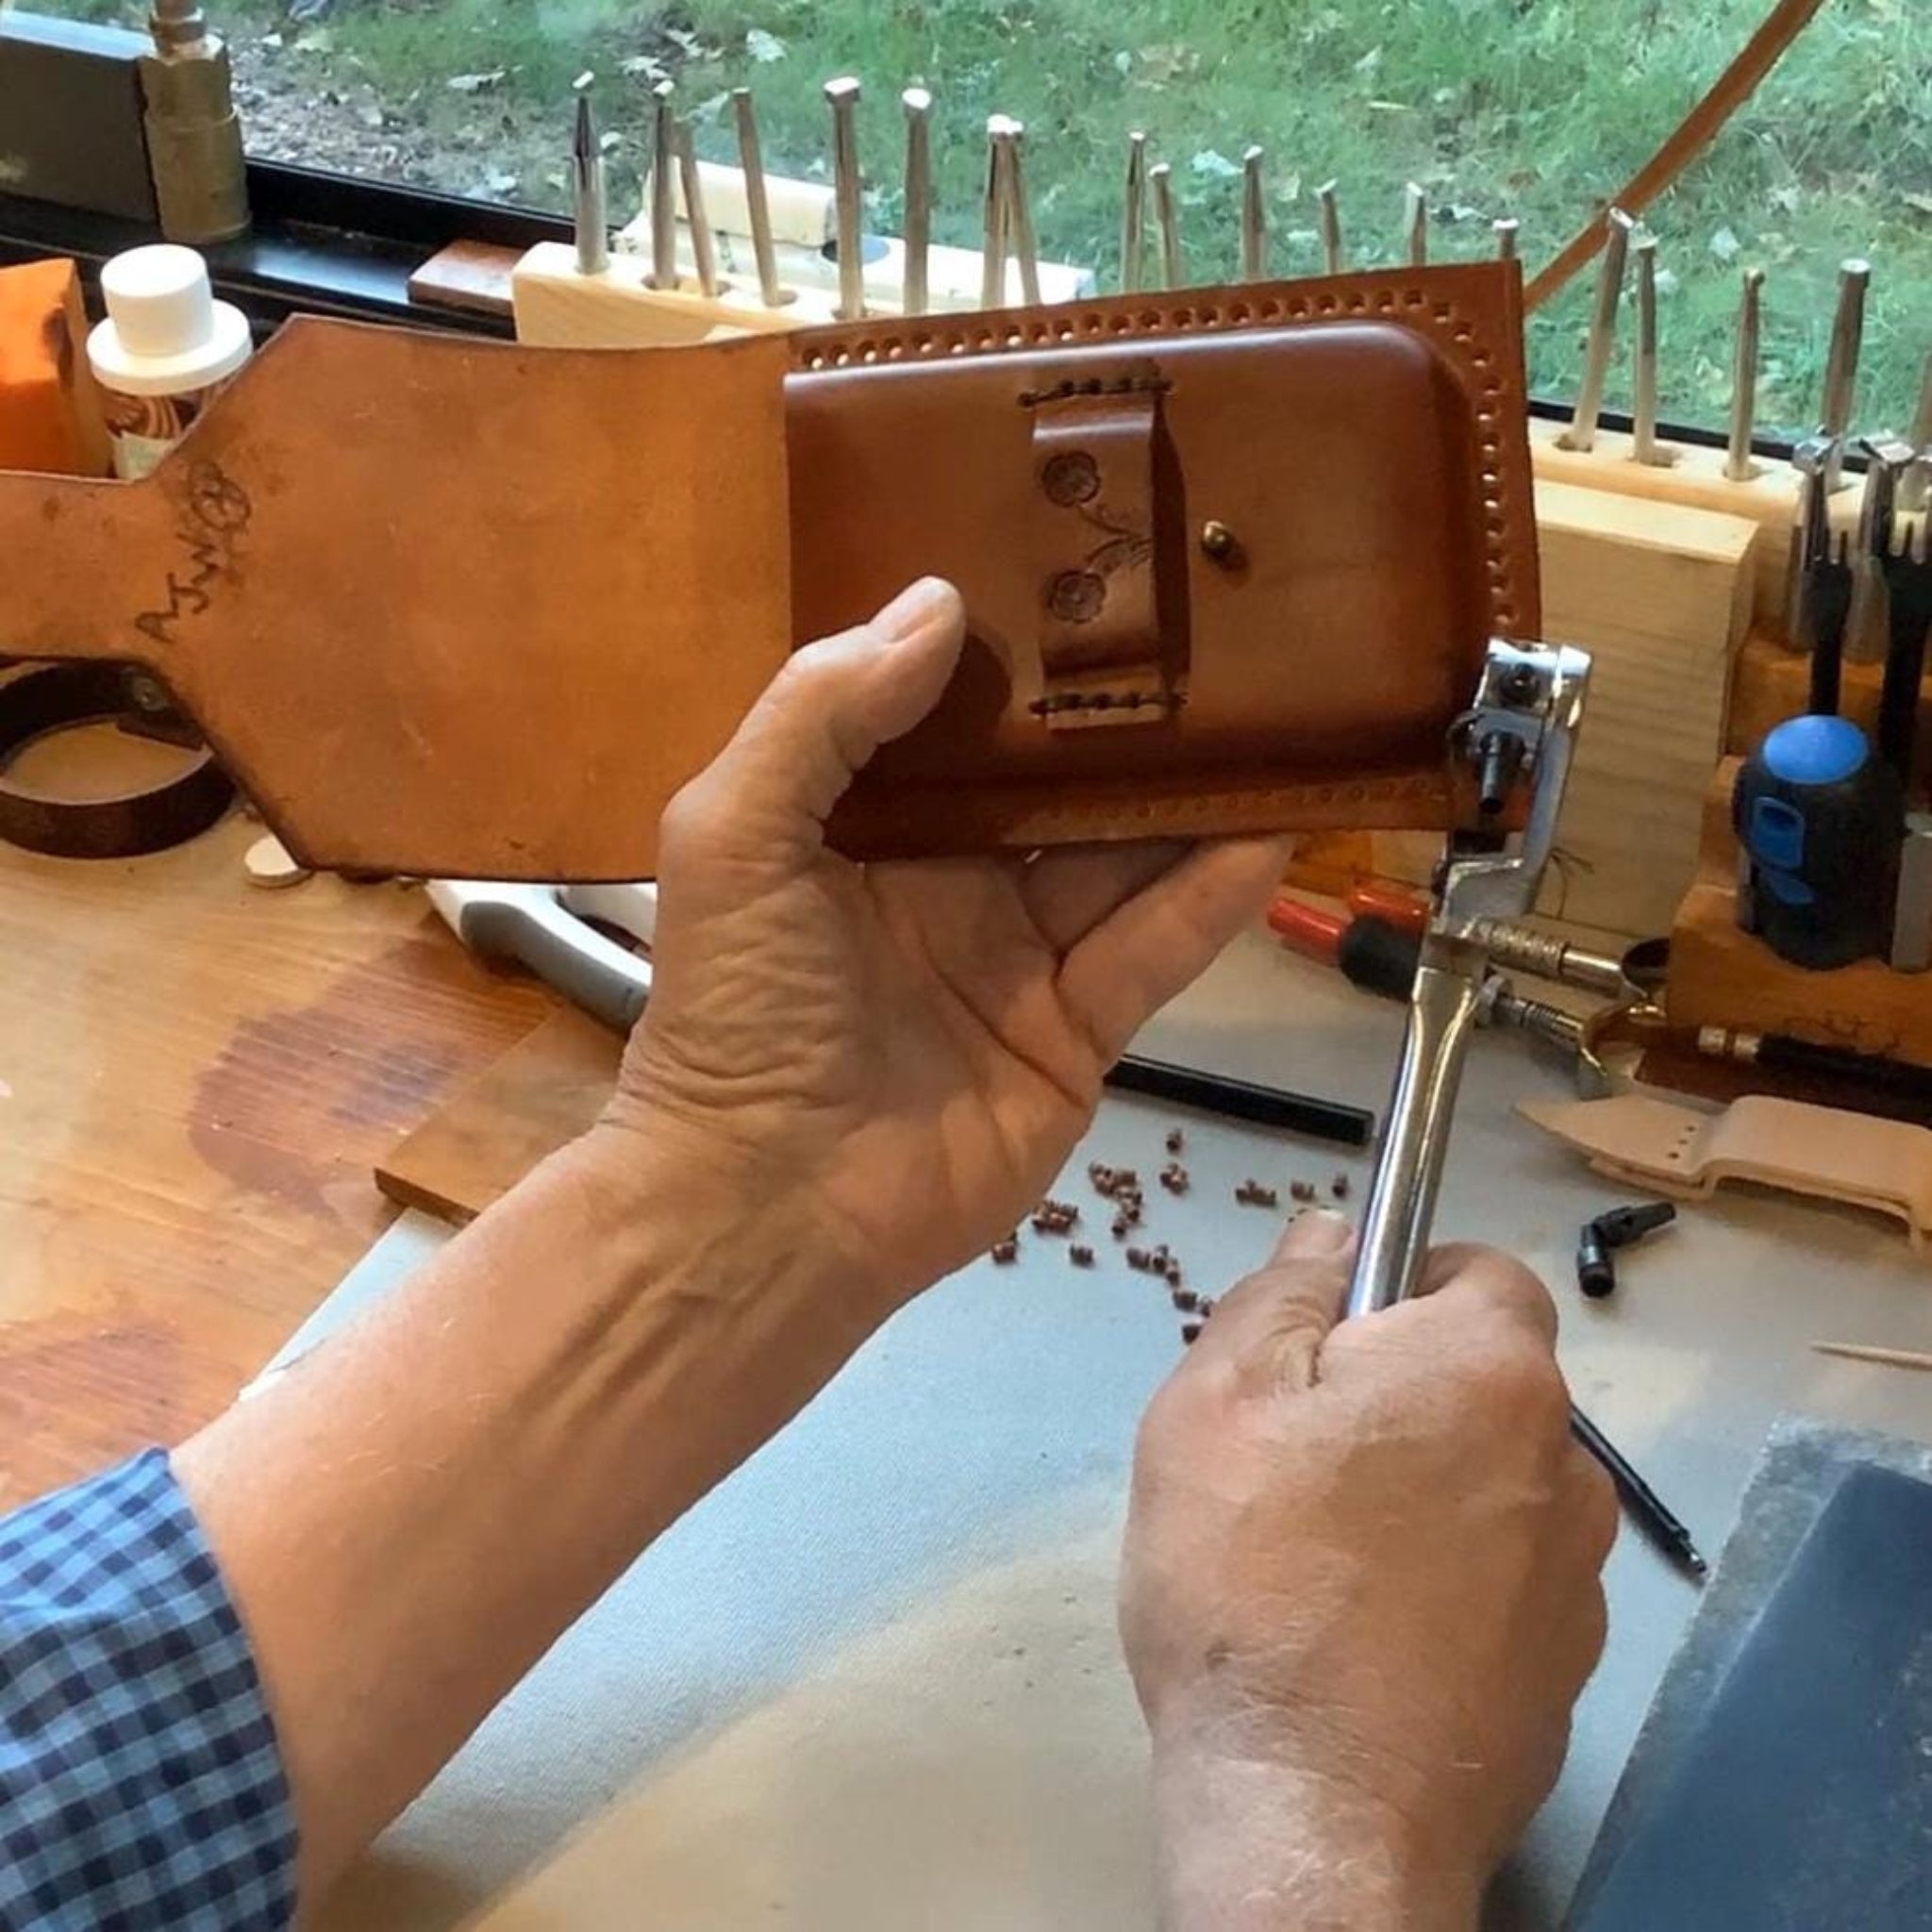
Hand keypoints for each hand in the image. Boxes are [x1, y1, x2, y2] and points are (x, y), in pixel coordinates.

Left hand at [598, 577, 1288, 1316]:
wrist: (766, 1207)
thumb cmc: (735, 1013)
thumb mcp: (736, 834)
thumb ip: (820, 712)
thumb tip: (939, 601)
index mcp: (859, 831)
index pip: (950, 726)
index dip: (1012, 661)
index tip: (1085, 578)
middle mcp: (947, 887)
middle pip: (1053, 788)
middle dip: (1120, 722)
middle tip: (1207, 632)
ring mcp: (1019, 963)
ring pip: (1120, 859)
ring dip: (1187, 794)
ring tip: (1268, 710)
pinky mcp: (1077, 1037)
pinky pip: (1152, 951)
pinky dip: (1209, 895)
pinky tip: (1269, 826)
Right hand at [1119, 1212, 1615, 1928]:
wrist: (1316, 1811)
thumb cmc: (1249, 1580)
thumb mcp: (1215, 1401)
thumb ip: (1283, 1295)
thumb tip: (1334, 1235)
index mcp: (1488, 1370)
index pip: (1479, 1272)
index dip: (1400, 1290)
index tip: (1325, 1347)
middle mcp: (1563, 1462)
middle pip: (1484, 1384)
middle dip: (1402, 1397)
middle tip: (1295, 1459)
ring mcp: (1576, 1578)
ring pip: (1494, 1488)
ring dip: (1429, 1494)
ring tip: (1324, 1561)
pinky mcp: (1563, 1673)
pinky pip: (1502, 1586)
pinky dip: (1450, 1589)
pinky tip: (1368, 1639)